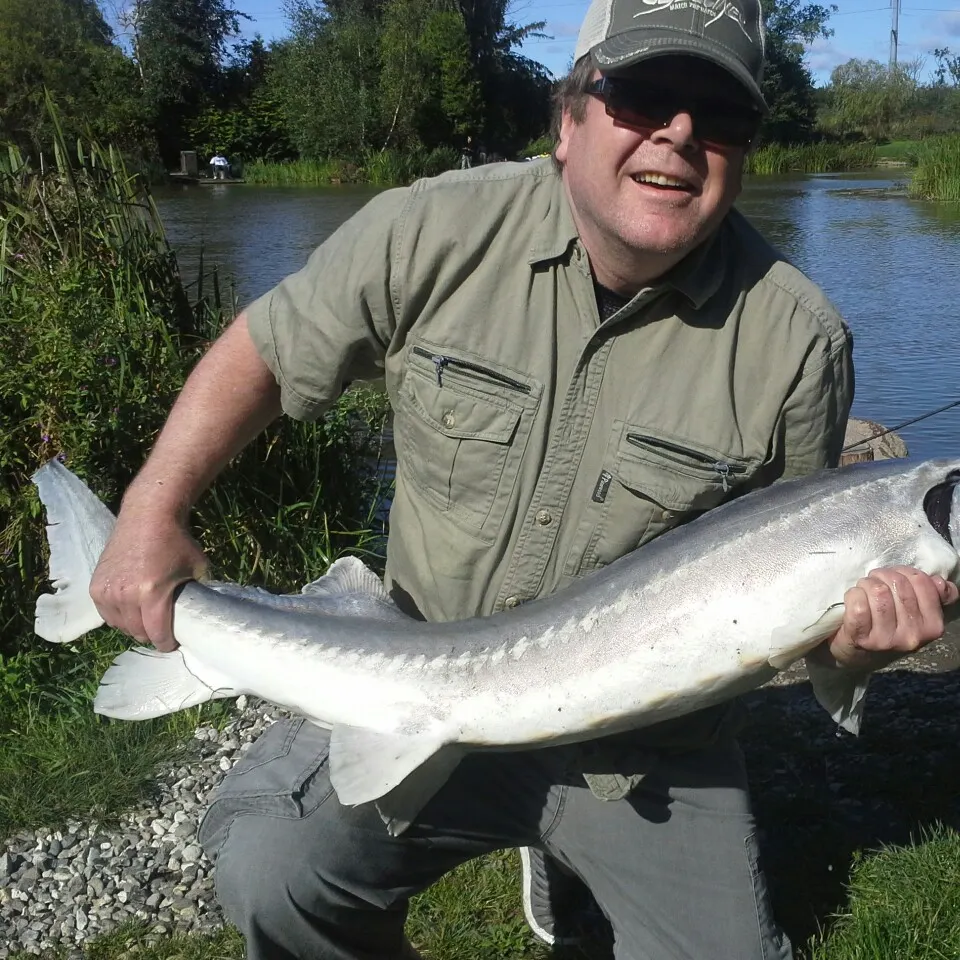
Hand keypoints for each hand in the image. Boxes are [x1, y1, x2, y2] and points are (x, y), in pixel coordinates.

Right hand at [89, 511, 207, 651]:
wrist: (148, 516)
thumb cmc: (177, 541)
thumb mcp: (198, 568)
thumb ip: (199, 592)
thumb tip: (204, 611)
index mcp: (151, 593)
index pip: (156, 633)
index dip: (166, 643)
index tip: (173, 644)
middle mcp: (125, 595)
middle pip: (137, 632)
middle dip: (151, 635)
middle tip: (161, 632)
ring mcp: (108, 591)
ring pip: (119, 625)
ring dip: (133, 627)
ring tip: (146, 621)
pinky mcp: (96, 585)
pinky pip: (106, 613)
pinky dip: (118, 616)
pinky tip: (129, 611)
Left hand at [823, 566, 958, 670]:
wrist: (857, 652)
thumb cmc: (887, 624)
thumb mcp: (915, 612)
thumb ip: (932, 596)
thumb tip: (942, 583)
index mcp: (932, 625)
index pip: (920, 582)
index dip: (903, 571)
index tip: (893, 577)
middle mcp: (913, 635)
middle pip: (897, 584)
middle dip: (882, 576)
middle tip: (874, 581)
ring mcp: (887, 639)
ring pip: (878, 591)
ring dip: (866, 584)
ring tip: (864, 589)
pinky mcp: (862, 639)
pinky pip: (858, 604)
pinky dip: (853, 595)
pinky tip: (854, 599)